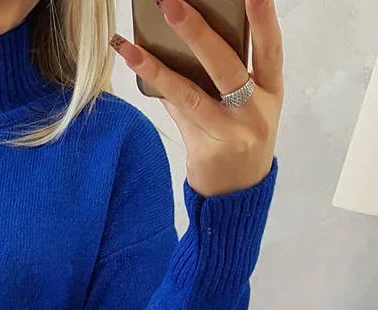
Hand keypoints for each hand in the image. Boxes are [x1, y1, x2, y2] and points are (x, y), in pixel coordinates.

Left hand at [111, 0, 282, 196]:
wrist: (237, 197)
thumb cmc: (240, 142)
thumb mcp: (246, 108)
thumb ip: (222, 77)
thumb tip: (183, 39)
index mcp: (270, 91)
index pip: (270, 49)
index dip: (264, 19)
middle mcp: (255, 111)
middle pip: (226, 66)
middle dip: (197, 32)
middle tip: (172, 4)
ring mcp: (231, 134)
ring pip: (191, 94)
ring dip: (159, 67)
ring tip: (132, 47)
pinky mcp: (206, 151)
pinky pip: (176, 114)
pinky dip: (157, 89)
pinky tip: (137, 68)